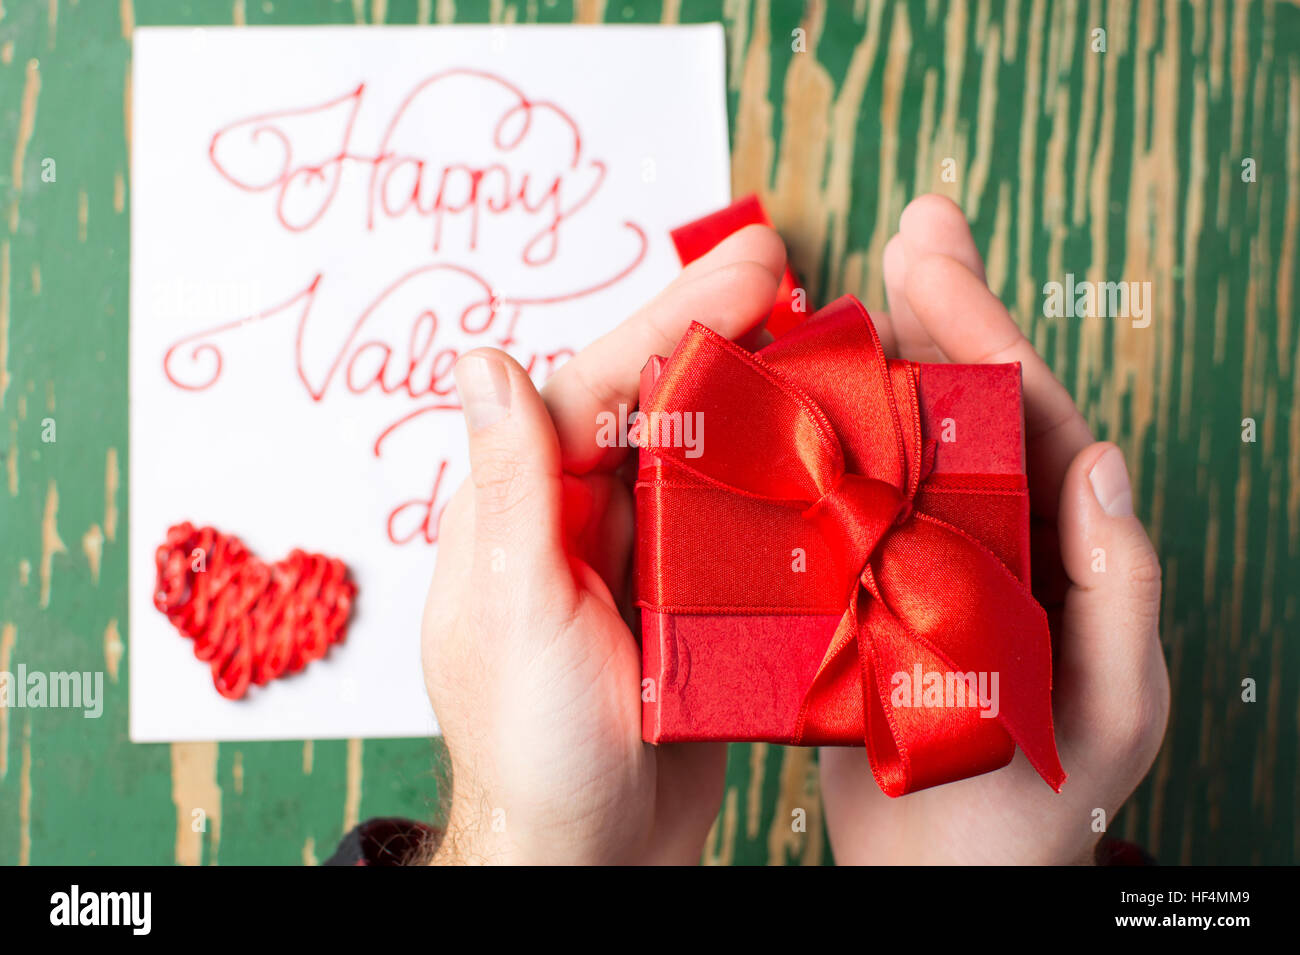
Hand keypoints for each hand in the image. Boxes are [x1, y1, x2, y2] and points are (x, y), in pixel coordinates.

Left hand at [421, 226, 787, 862]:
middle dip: (717, 334)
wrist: (585, 856)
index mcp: (523, 511)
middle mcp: (576, 523)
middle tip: (788, 271)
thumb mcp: (513, 613)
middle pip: (652, 405)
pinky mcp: (687, 605)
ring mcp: (635, 561)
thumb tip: (486, 359)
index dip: (671, 320)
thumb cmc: (532, 750)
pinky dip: (771, 481)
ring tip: (816, 339)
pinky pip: (730, 522)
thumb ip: (510, 488)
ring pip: (697, 454)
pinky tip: (820, 453)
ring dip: (751, 394)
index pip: (597, 389)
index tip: (747, 267)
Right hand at [819, 196, 1169, 863]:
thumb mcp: (1107, 706)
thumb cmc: (1028, 809)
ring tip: (850, 288)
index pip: (1029, 418)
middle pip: (970, 406)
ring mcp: (925, 559)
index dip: (986, 325)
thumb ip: (1120, 592)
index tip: (932, 255)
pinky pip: (852, 502)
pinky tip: (796, 402)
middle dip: (945, 308)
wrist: (932, 879)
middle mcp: (992, 540)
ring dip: (885, 360)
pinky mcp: (866, 592)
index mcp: (1055, 551)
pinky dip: (830, 444)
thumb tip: (1105, 464)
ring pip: (908, 443)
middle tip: (912, 227)